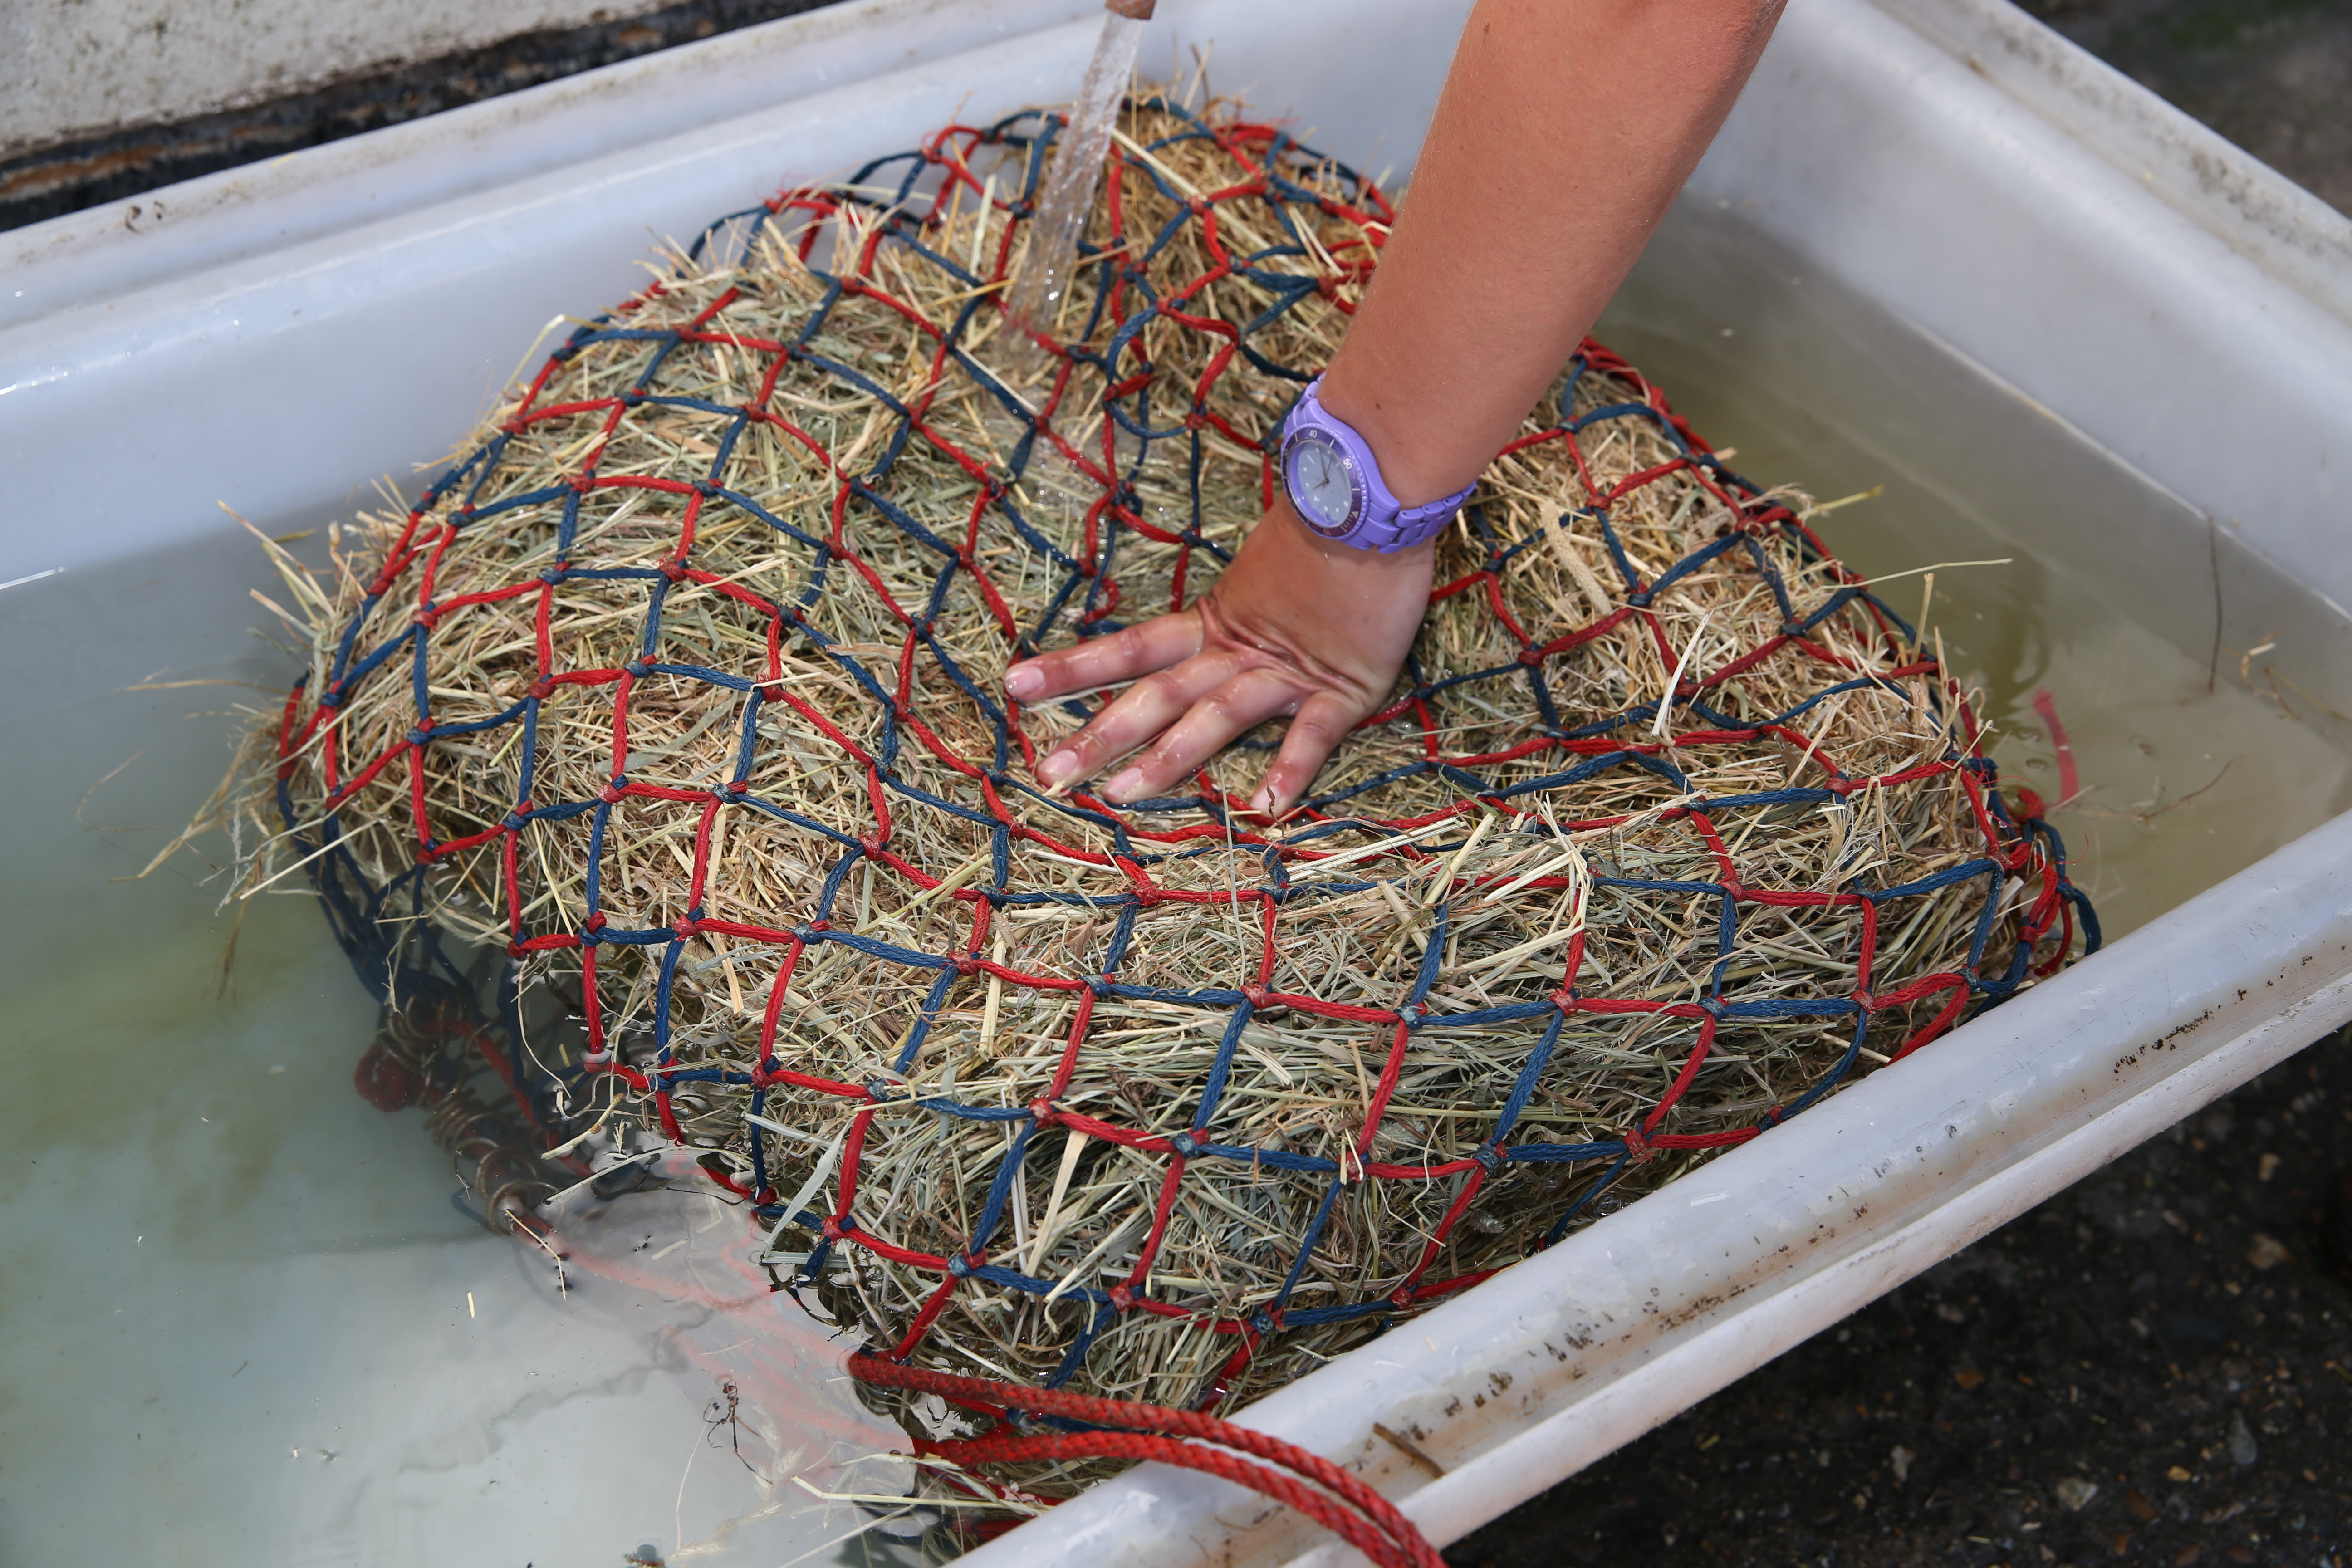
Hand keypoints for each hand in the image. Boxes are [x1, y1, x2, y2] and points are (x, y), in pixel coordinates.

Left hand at [1005, 495, 1432, 817]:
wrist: (1379, 502)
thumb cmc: (1329, 532)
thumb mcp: (1267, 572)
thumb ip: (1243, 605)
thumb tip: (1221, 618)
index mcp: (1217, 623)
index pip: (1131, 649)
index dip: (1074, 667)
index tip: (1016, 683)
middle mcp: (1239, 651)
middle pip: (1157, 694)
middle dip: (1101, 734)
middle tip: (1048, 772)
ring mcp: (1287, 671)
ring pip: (1216, 716)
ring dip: (1169, 757)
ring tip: (1123, 795)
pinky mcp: (1342, 687)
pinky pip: (1311, 733)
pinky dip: (1291, 769)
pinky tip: (1265, 809)